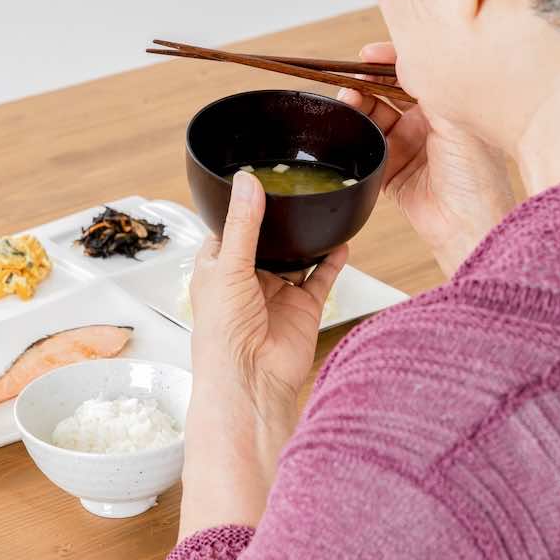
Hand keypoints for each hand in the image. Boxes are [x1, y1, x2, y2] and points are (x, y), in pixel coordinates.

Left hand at [188, 171, 348, 410]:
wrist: (250, 380)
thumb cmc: (222, 334)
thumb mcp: (229, 267)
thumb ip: (243, 224)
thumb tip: (246, 182)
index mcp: (218, 267)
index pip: (228, 228)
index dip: (239, 207)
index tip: (255, 179)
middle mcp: (247, 278)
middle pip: (265, 240)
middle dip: (278, 221)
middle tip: (294, 188)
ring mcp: (277, 292)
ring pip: (296, 257)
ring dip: (307, 239)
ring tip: (319, 209)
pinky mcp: (303, 308)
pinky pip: (321, 278)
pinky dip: (332, 261)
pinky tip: (341, 243)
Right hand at [337, 41, 514, 274]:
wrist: (465, 224)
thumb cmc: (476, 174)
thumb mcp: (455, 119)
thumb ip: (429, 87)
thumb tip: (403, 58)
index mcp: (449, 106)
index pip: (415, 72)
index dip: (390, 60)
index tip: (367, 55)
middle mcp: (428, 123)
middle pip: (389, 91)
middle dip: (367, 82)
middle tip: (350, 79)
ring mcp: (408, 145)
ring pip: (374, 115)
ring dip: (358, 105)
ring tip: (347, 100)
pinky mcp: (390, 168)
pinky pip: (365, 144)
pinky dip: (353, 133)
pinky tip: (348, 124)